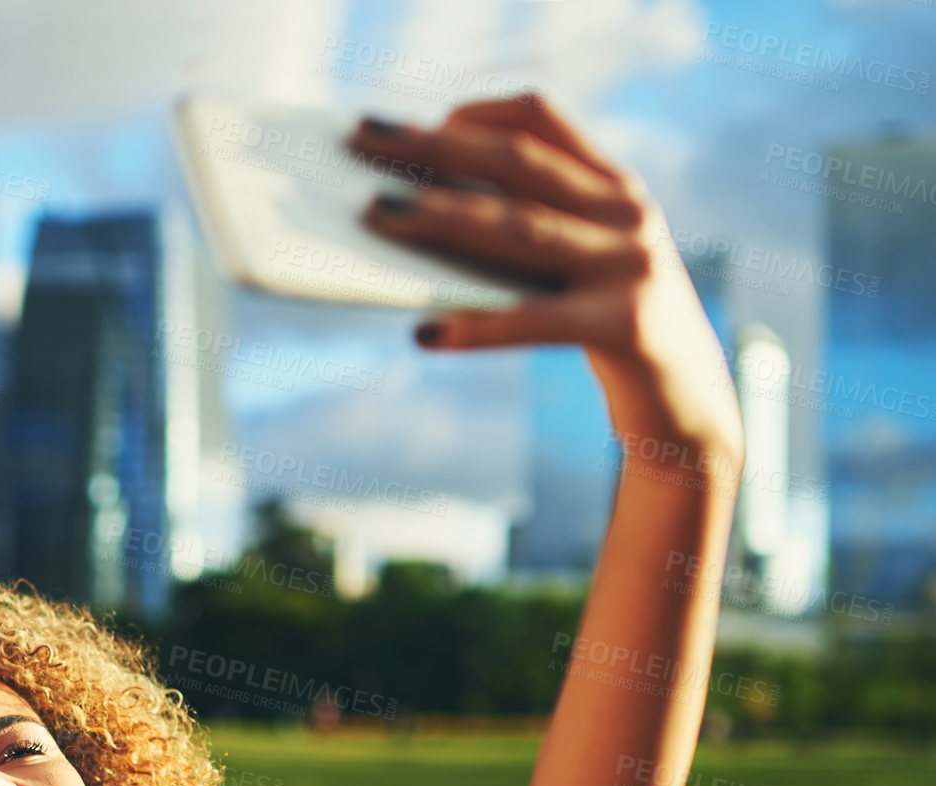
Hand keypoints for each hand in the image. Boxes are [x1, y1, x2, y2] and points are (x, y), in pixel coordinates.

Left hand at [351, 94, 742, 463]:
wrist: (688, 408)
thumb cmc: (608, 332)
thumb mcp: (577, 268)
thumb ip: (527, 232)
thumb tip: (417, 215)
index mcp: (613, 186)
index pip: (541, 118)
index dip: (472, 112)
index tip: (408, 125)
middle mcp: (627, 211)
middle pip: (516, 163)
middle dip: (434, 147)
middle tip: (363, 139)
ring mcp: (631, 265)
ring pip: (519, 229)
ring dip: (441, 216)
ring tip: (377, 213)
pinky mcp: (626, 325)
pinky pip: (536, 320)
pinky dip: (477, 326)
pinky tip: (426, 333)